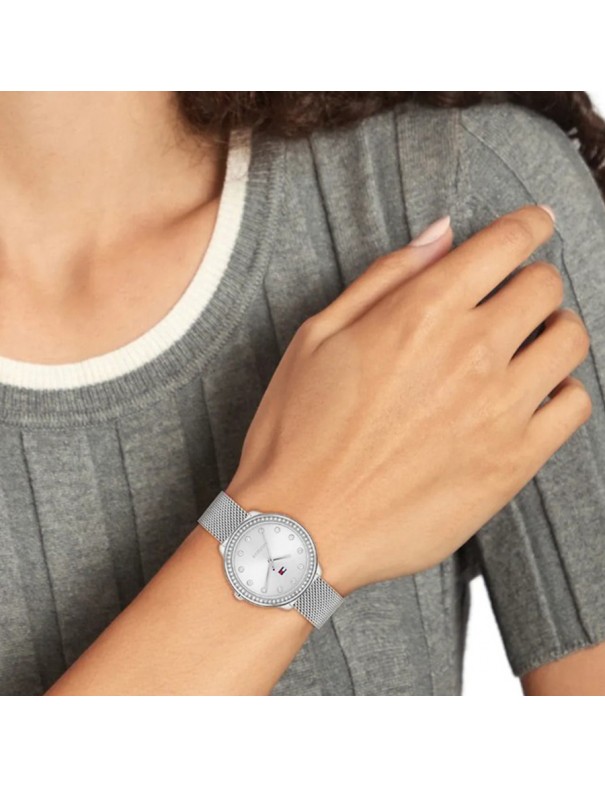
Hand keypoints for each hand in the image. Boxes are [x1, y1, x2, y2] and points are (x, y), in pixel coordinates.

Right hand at [226, 205, 591, 596]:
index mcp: (422, 312)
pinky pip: (575, 405)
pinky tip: (529, 398)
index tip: (531, 228)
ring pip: (570, 340)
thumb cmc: (298, 433)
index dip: (528, 226)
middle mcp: (471, 352)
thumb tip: (441, 234)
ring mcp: (499, 409)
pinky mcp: (513, 462)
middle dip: (530, 281)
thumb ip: (386, 277)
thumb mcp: (318, 336)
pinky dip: (560, 391)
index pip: (509, 242)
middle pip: (545, 286)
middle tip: (508, 299)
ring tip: (522, 347)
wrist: (300, 528)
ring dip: (551, 331)